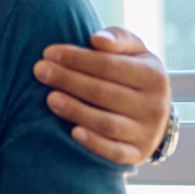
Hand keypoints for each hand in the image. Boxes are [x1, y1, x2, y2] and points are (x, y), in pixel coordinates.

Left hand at [35, 27, 171, 164]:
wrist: (152, 113)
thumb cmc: (133, 75)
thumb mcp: (134, 52)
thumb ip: (118, 39)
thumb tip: (97, 39)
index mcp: (154, 76)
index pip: (109, 65)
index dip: (77, 58)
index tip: (48, 52)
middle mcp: (155, 105)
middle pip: (104, 93)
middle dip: (68, 80)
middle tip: (40, 71)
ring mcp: (147, 133)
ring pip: (107, 123)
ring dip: (75, 110)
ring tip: (49, 98)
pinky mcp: (136, 154)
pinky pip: (115, 152)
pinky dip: (94, 143)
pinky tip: (73, 132)